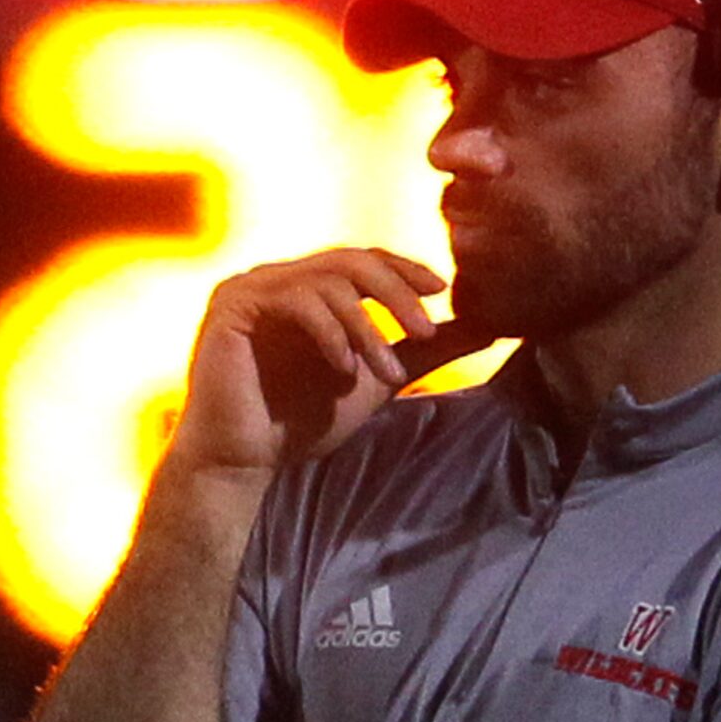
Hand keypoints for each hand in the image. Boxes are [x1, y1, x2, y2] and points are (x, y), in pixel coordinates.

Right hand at [168, 248, 489, 475]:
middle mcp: (278, 278)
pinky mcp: (232, 306)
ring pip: (327, 282)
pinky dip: (328, 332)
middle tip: (425, 332)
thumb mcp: (379, 380)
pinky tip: (345, 368)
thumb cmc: (302, 422)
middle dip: (395, 293)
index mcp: (307, 287)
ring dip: (365, 327)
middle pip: (350, 260)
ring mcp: (251, 287)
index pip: (364, 260)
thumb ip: (425, 352)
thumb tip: (488, 326)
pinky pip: (294, 301)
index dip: (403, 269)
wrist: (244, 461)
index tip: (441, 292)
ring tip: (387, 373)